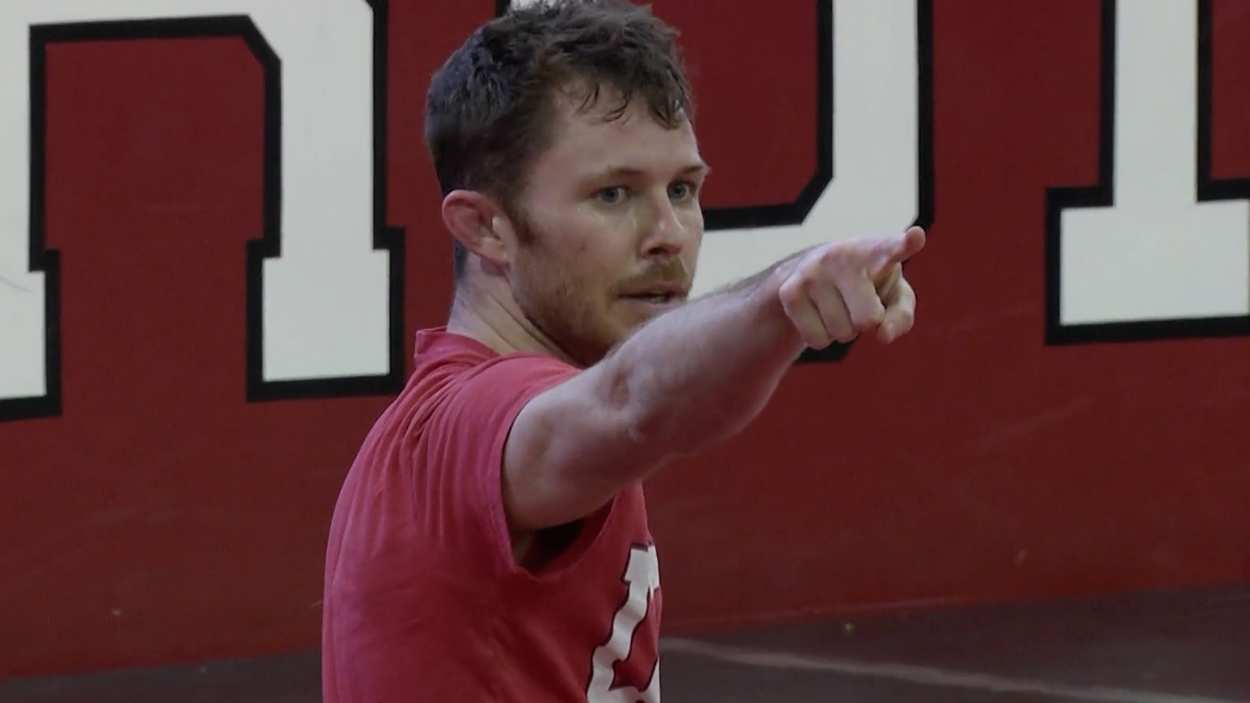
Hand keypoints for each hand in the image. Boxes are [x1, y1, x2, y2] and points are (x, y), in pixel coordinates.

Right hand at [777, 226, 925, 347]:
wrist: (812, 271)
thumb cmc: (867, 284)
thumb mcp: (894, 297)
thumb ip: (900, 316)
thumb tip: (881, 335)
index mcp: (877, 250)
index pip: (893, 248)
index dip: (905, 244)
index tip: (915, 238)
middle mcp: (843, 254)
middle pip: (868, 320)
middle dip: (866, 322)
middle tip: (858, 302)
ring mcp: (813, 271)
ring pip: (841, 333)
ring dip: (843, 329)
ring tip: (837, 303)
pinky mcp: (790, 292)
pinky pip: (817, 341)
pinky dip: (823, 337)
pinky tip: (818, 312)